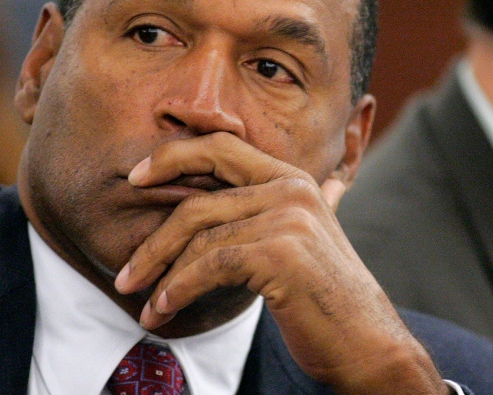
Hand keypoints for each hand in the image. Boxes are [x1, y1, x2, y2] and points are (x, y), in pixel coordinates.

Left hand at [115, 132, 447, 394]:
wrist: (367, 344)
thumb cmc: (326, 302)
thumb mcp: (301, 243)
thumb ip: (275, 215)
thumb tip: (241, 205)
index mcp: (292, 179)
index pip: (221, 146)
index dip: (174, 156)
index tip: (137, 178)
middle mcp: (291, 189)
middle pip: (198, 199)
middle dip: (154, 238)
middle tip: (126, 271)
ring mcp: (288, 218)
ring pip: (199, 237)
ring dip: (161, 275)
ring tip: (144, 303)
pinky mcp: (280, 252)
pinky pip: (209, 264)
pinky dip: (178, 289)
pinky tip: (165, 308)